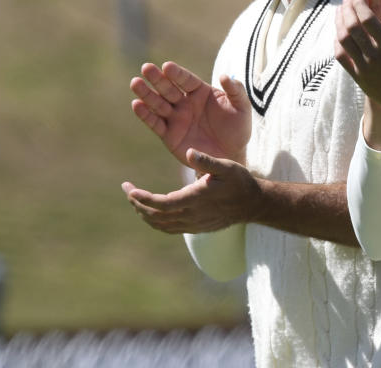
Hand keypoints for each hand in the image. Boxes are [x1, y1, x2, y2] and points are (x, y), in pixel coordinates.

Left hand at [122, 150, 257, 233]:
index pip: (161, 204)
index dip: (143, 199)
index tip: (130, 190)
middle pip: (155, 216)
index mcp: (195, 199)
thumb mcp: (227, 166)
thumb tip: (188, 151)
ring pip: (159, 225)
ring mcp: (192, 224)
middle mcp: (191, 215)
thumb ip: (206, 161)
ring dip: (144, 214)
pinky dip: (155, 221)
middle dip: (137, 204)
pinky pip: (168, 228)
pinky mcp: (194, 228)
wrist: (252, 204)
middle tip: (127, 190)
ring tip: (135, 200)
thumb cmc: (239, 182)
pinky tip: (151, 211)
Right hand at [130, 61, 249, 166]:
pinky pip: (155, 123)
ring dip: (146, 94)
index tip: (167, 66)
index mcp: (201, 92)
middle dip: (157, 79)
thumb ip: (236, 91)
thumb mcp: (242, 107)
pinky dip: (146, 115)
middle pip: (169, 88)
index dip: (177, 74)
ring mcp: (176, 118)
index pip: (187, 80)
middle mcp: (185, 102)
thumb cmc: (237, 128)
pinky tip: (137, 105)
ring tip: (135, 83)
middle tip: (146, 68)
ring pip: (158, 103)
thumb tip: (225, 75)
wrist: (231, 155)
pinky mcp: (169, 135)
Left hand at [335, 0, 380, 124]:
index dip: (360, 5)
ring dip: (339, 23)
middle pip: (352, 27)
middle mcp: (374, 56)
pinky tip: (338, 32)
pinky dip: (337, 42)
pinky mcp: (357, 77)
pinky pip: (341, 57)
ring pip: (343, 40)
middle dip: (348, 9)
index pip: (368, 19)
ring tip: (340, 11)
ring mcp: (363, 67)